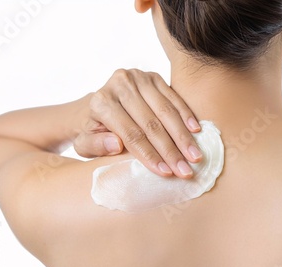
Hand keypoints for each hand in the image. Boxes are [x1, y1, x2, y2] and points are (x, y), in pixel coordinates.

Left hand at [73, 69, 201, 178]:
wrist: (99, 106)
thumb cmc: (94, 131)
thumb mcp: (85, 144)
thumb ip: (95, 146)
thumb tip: (116, 144)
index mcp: (101, 102)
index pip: (131, 134)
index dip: (150, 155)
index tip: (166, 173)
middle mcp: (120, 84)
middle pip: (151, 123)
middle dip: (171, 150)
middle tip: (186, 171)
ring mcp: (139, 78)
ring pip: (166, 111)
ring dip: (183, 136)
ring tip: (195, 156)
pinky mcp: (154, 77)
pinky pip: (175, 98)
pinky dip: (187, 115)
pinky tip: (197, 132)